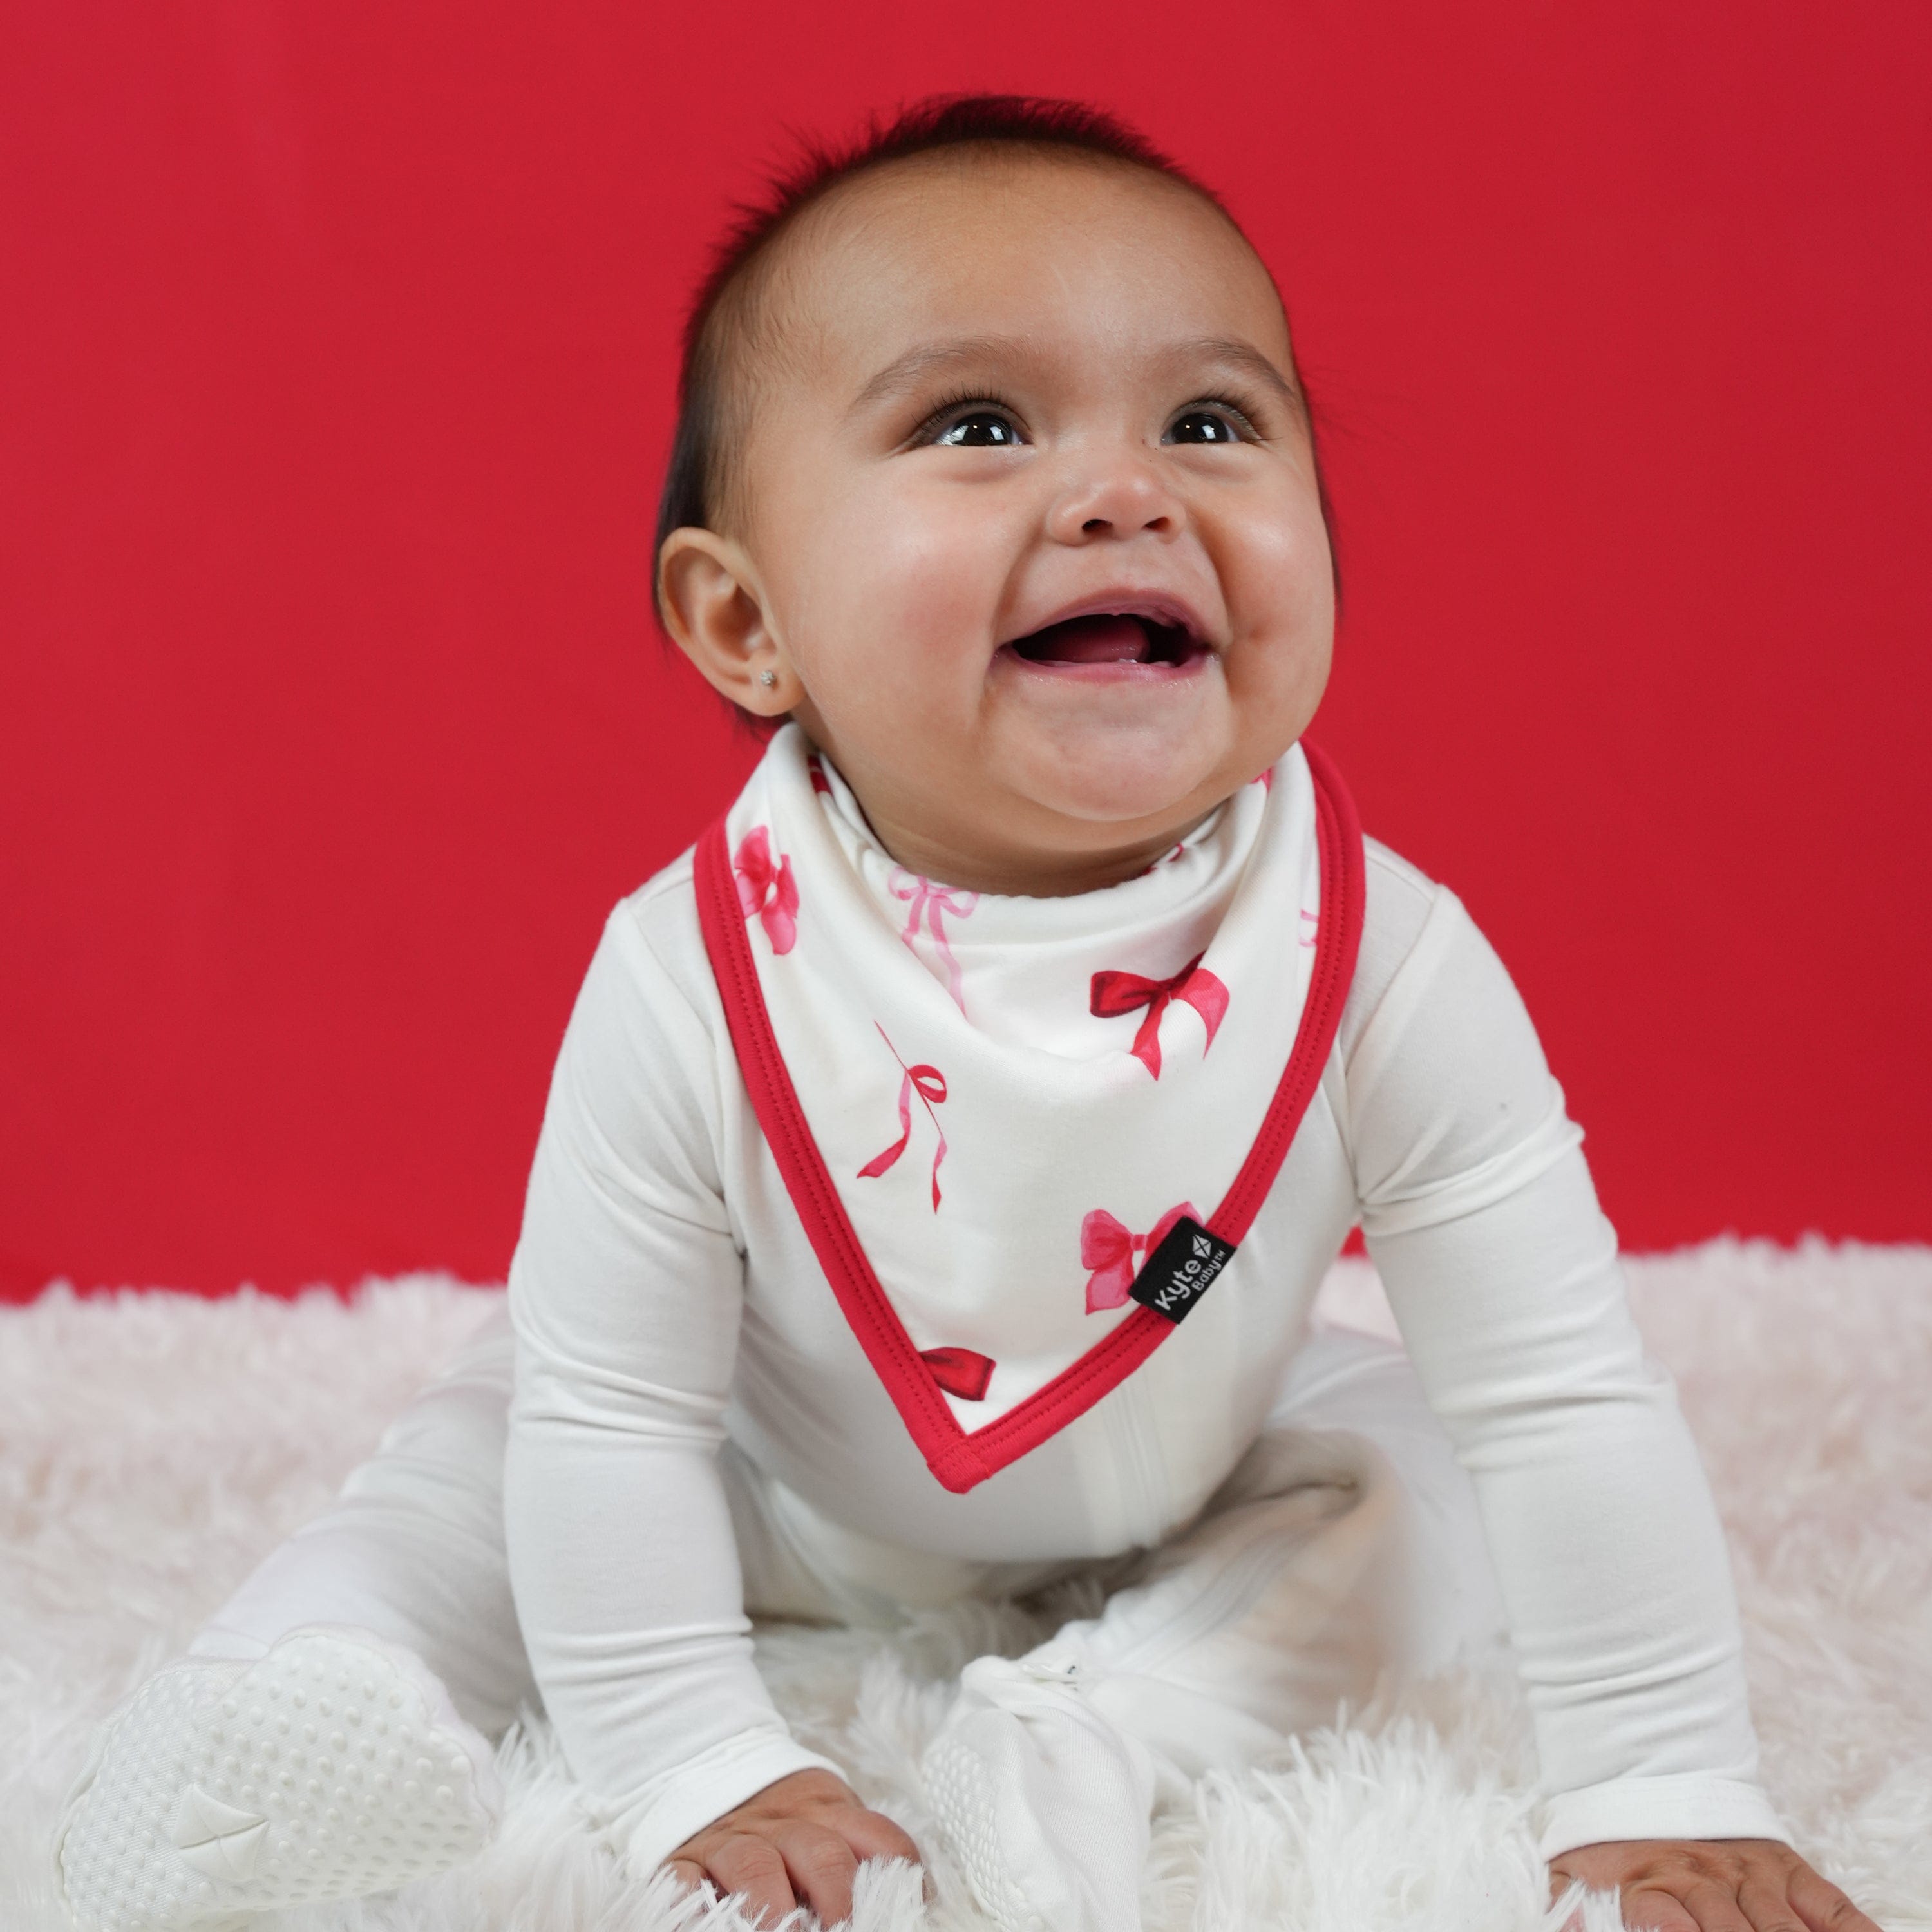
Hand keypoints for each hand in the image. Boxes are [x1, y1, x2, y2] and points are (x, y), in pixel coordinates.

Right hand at [665, 1767, 920, 1926]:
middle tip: (843, 1931)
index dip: (898, 1876)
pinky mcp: (683, 1860)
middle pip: (822, 1853)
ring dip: (775, 1910)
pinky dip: (693, 1908)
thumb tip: (910, 1902)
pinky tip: (705, 1926)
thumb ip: (862, 1851)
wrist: (707, 1763)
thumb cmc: (783, 1817)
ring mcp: (731, 1841)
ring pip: (756, 1866)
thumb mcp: (828, 1815)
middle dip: (837, 1898)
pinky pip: (686, 1882)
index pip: (879, 1838)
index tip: (902, 1909)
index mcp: (829, 1810)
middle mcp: (783, 1822)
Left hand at [1550, 1839, 1878, 1931]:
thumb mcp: (1572, 1877)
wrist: (1642, 1774)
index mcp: (1649, 1887)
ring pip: (1785, 1931)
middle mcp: (1704, 1880)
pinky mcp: (1787, 1867)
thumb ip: (1569, 1911)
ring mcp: (1752, 1874)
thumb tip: (1569, 1929)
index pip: (1667, 1929)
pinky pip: (1831, 1908)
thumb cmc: (1612, 1848)